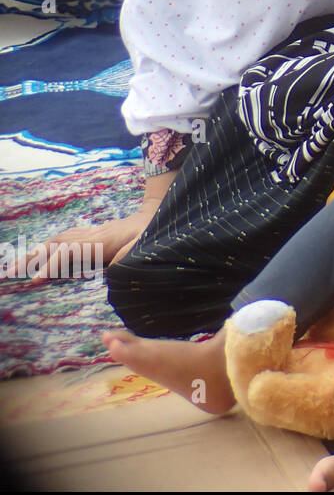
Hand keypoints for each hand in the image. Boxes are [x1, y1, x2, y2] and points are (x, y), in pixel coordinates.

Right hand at [26, 206, 152, 283]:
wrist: (158, 214)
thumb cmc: (153, 235)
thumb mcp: (145, 248)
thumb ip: (128, 258)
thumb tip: (111, 271)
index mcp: (103, 241)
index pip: (70, 251)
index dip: (52, 265)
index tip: (35, 280)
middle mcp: (91, 235)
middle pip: (56, 244)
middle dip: (32, 258)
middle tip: (9, 273)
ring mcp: (90, 232)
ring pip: (57, 240)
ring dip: (35, 252)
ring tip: (15, 267)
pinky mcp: (91, 234)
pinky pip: (64, 239)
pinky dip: (47, 247)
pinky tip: (39, 254)